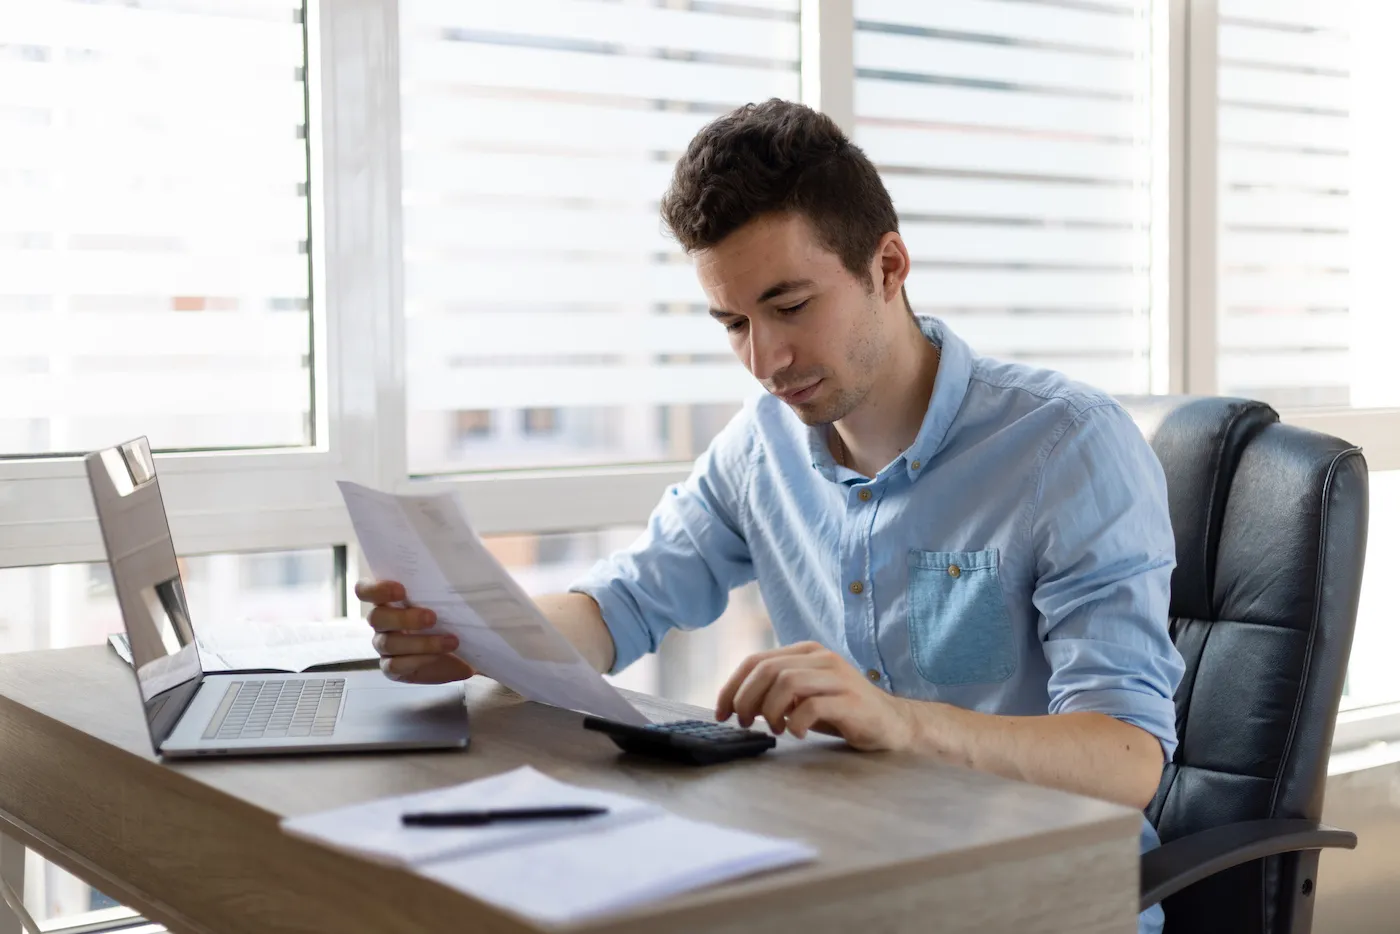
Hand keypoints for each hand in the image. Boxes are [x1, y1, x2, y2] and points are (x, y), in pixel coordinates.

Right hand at [356, 579, 476, 683]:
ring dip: (421, 642)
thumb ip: (444, 583)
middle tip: (432, 617)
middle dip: (404, 618)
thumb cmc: (453, 618)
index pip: (365, 590)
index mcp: (388, 600)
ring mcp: (385, 646)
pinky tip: (438, 656)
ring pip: (388, 643)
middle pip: (376, 617)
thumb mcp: (451, 598)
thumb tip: (457, 560)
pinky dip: (418, 660)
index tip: (401, 590)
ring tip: (450, 641)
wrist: (466, 651)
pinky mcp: (393, 668)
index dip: (376, 589)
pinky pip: (395, 666)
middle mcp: (382, 622)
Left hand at [714, 642, 913, 750]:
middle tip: (745, 723)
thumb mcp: (804, 695)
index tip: (721, 712)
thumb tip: (736, 703)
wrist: (892, 723)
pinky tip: (797, 733)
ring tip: (776, 729)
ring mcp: (838, 677)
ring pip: (787, 683)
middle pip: (767, 670)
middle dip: (746, 699)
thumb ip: (776, 691)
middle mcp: (822, 658)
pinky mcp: (851, 700)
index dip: (732, 686)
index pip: (756, 660)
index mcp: (806, 652)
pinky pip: (811, 706)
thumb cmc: (841, 711)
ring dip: (770, 710)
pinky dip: (796, 722)